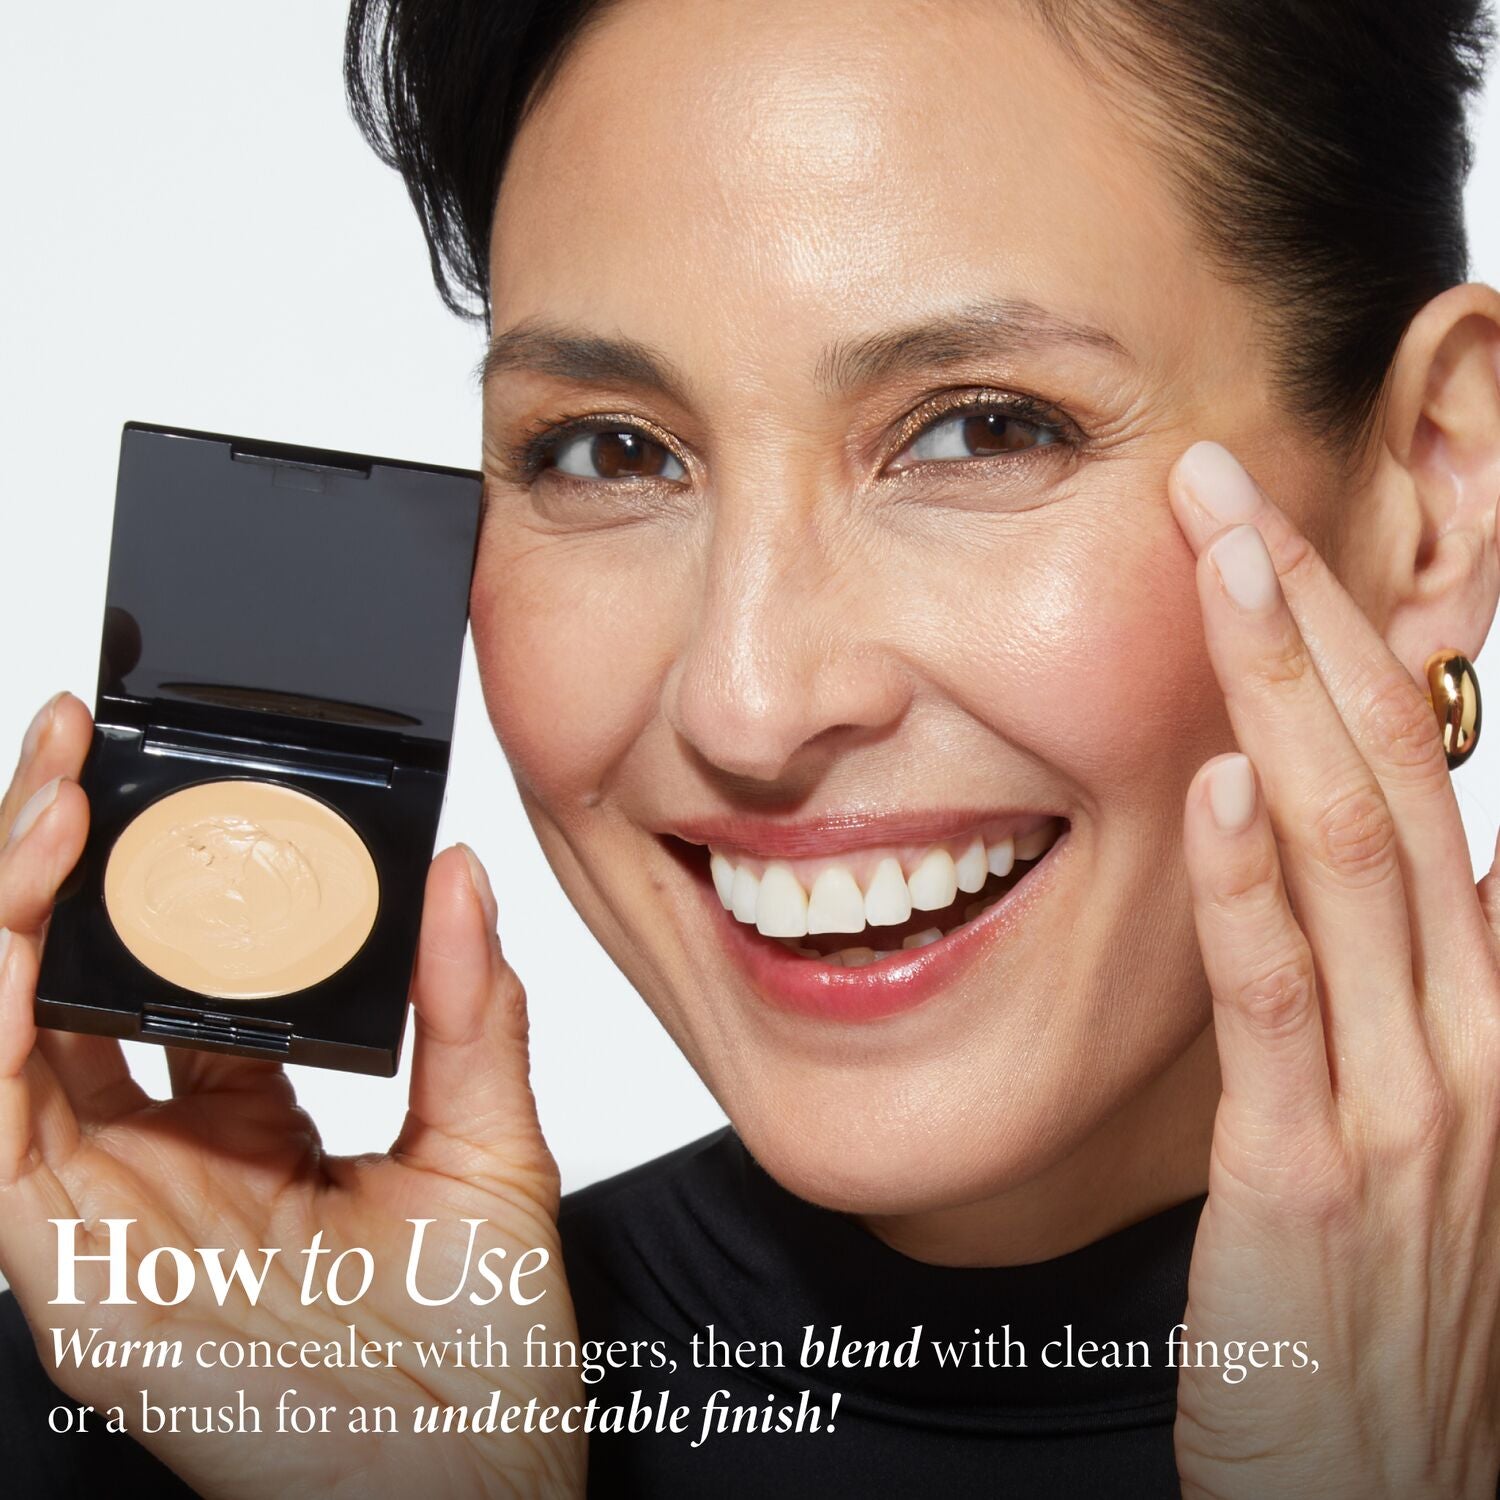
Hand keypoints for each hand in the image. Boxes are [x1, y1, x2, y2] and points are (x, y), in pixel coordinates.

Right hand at [0, 694, 583, 1498]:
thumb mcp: (490, 1147)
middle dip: (56, 859)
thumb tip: (460, 873)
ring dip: (9, 912)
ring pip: (4, 1037)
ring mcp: (105, 1210)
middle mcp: (163, 1157)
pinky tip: (19, 932)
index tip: (183, 777)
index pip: (170, 974)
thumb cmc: (482, 1355)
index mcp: (255, 1122)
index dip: (158, 876)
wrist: (468, 1493)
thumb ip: (470, 1009)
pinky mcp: (67, 1270)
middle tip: (81, 746)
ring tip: (55, 798)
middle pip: (66, 986)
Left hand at [1164, 442, 1499, 1498]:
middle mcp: (1465, 1028)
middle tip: (1229, 492)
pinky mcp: (1311, 1179)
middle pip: (1388, 777)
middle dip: (1311, 621)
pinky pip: (1282, 1007)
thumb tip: (1354, 855)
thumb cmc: (1379, 1299)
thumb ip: (1384, 983)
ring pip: (1351, 855)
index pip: (1414, 779)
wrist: (1389, 1488)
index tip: (1270, 539)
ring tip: (1225, 569)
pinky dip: (1251, 893)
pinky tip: (1210, 793)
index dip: (1346, 646)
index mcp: (1475, 1000)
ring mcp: (1405, 1101)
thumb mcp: (1404, 1115)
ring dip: (1277, 699)